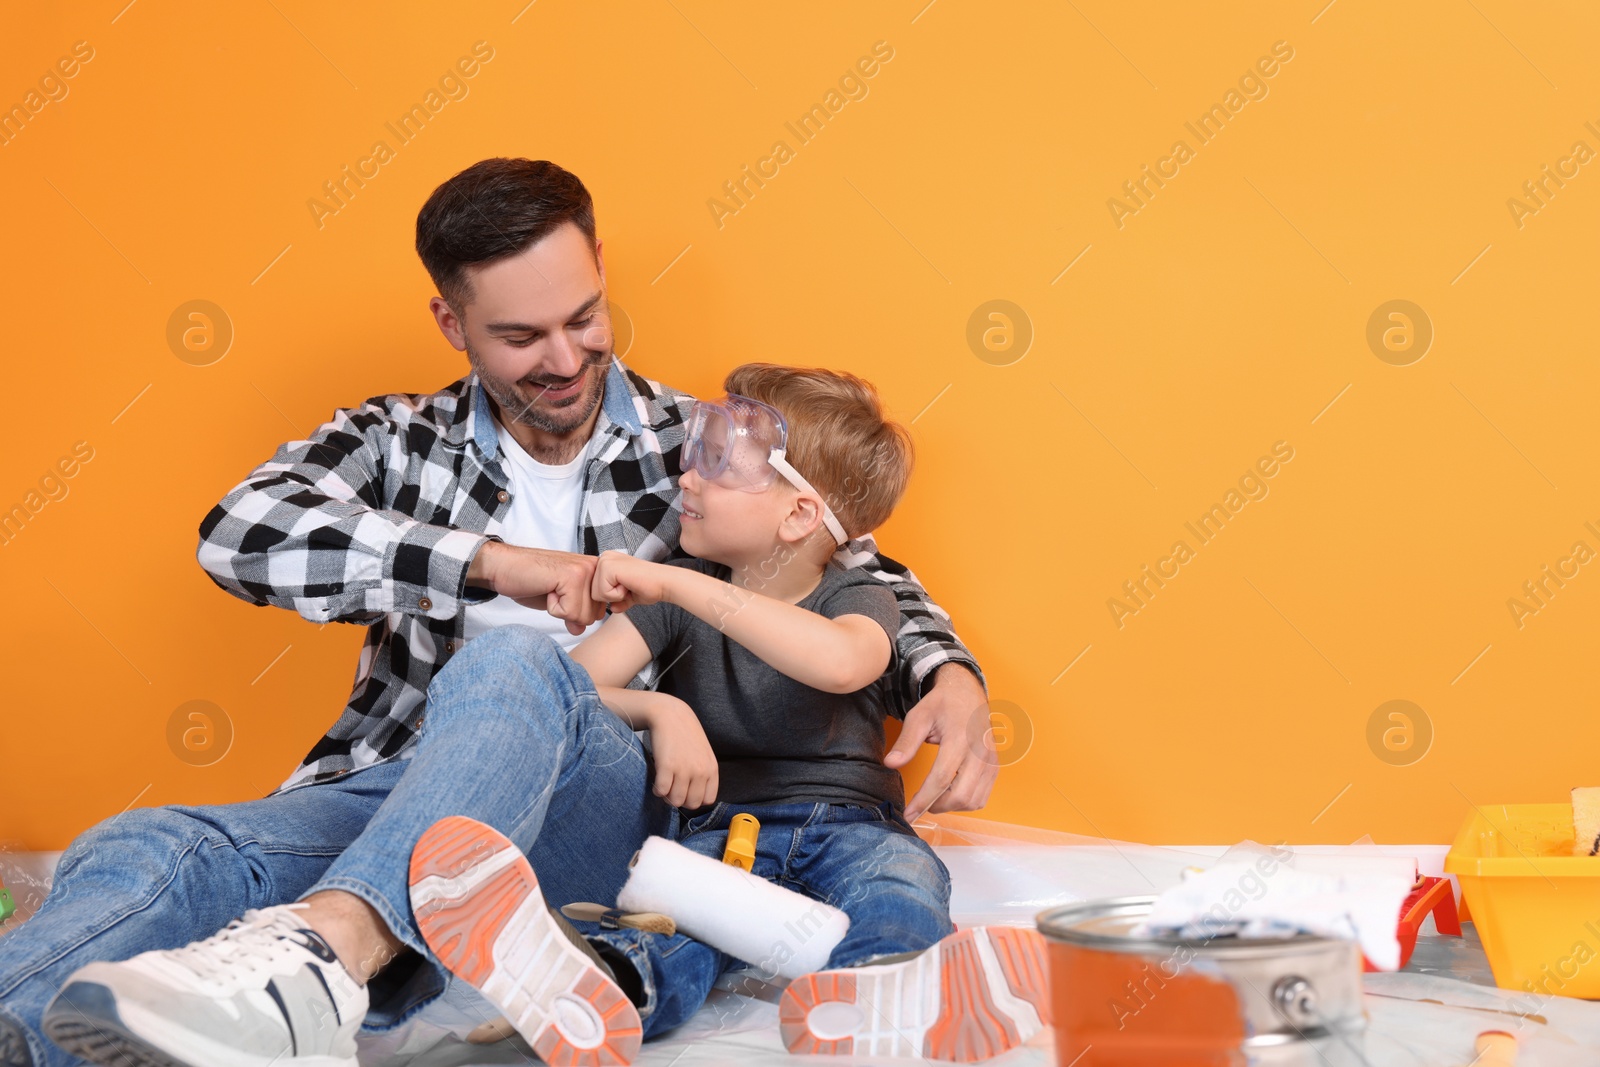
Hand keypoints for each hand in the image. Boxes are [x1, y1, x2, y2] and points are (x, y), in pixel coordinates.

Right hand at [472, 542, 604, 635]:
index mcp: (596, 571)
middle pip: (594, 616)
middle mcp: (595, 568)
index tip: (561, 593)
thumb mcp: (559, 600)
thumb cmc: (529, 579)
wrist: (503, 567)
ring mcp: (585, 570)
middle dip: (569, 612)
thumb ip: (575, 613)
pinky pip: (570, 612)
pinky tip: (546, 589)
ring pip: (583, 616)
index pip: (601, 611)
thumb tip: (580, 630)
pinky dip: (553, 608)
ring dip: (560, 610)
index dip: (576, 612)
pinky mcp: (572, 576)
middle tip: (552, 591)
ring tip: (549, 589)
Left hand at [591, 550, 674, 610]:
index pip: (595, 589)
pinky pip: (603, 593)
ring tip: (629, 585)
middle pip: (592, 592)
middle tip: (629, 586)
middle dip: (612, 597)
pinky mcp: (607, 567)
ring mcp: (605, 561)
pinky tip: (629, 585)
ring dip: (615, 596)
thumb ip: (617, 600)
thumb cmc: (649, 587)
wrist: (663, 583)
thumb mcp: (628, 595)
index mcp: (607, 562)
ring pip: (596, 594)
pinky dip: (618, 595)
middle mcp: (604, 557)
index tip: (628, 586)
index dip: (612, 596)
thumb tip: (612, 608)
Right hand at [644, 696, 718, 808]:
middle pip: (691, 804)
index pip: (707, 800)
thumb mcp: (703, 753)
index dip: (694, 799)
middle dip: (680, 800)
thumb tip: (695, 798)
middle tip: (673, 789)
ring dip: (667, 796)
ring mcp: (684, 769)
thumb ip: (703, 773)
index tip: (686, 791)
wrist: (670, 714)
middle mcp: (700, 771)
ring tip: (664, 784)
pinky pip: (661, 791)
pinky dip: (657, 789)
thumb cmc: (685, 734)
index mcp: (711, 769)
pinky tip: (657, 780)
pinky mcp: (667, 766)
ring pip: (675, 801)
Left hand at [884, 663, 997, 821]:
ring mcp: (990, 761)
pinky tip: (950, 794)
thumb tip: (890, 764)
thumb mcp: (919, 716)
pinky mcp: (995, 766)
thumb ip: (906, 742)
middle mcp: (980, 752)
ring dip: (952, 807)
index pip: (941, 779)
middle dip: (937, 807)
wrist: (967, 691)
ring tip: (933, 799)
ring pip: (974, 800)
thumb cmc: (942, 703)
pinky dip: (966, 802)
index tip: (908, 814)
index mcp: (960, 739)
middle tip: (919, 806)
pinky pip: (983, 796)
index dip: (922, 801)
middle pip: (960, 796)